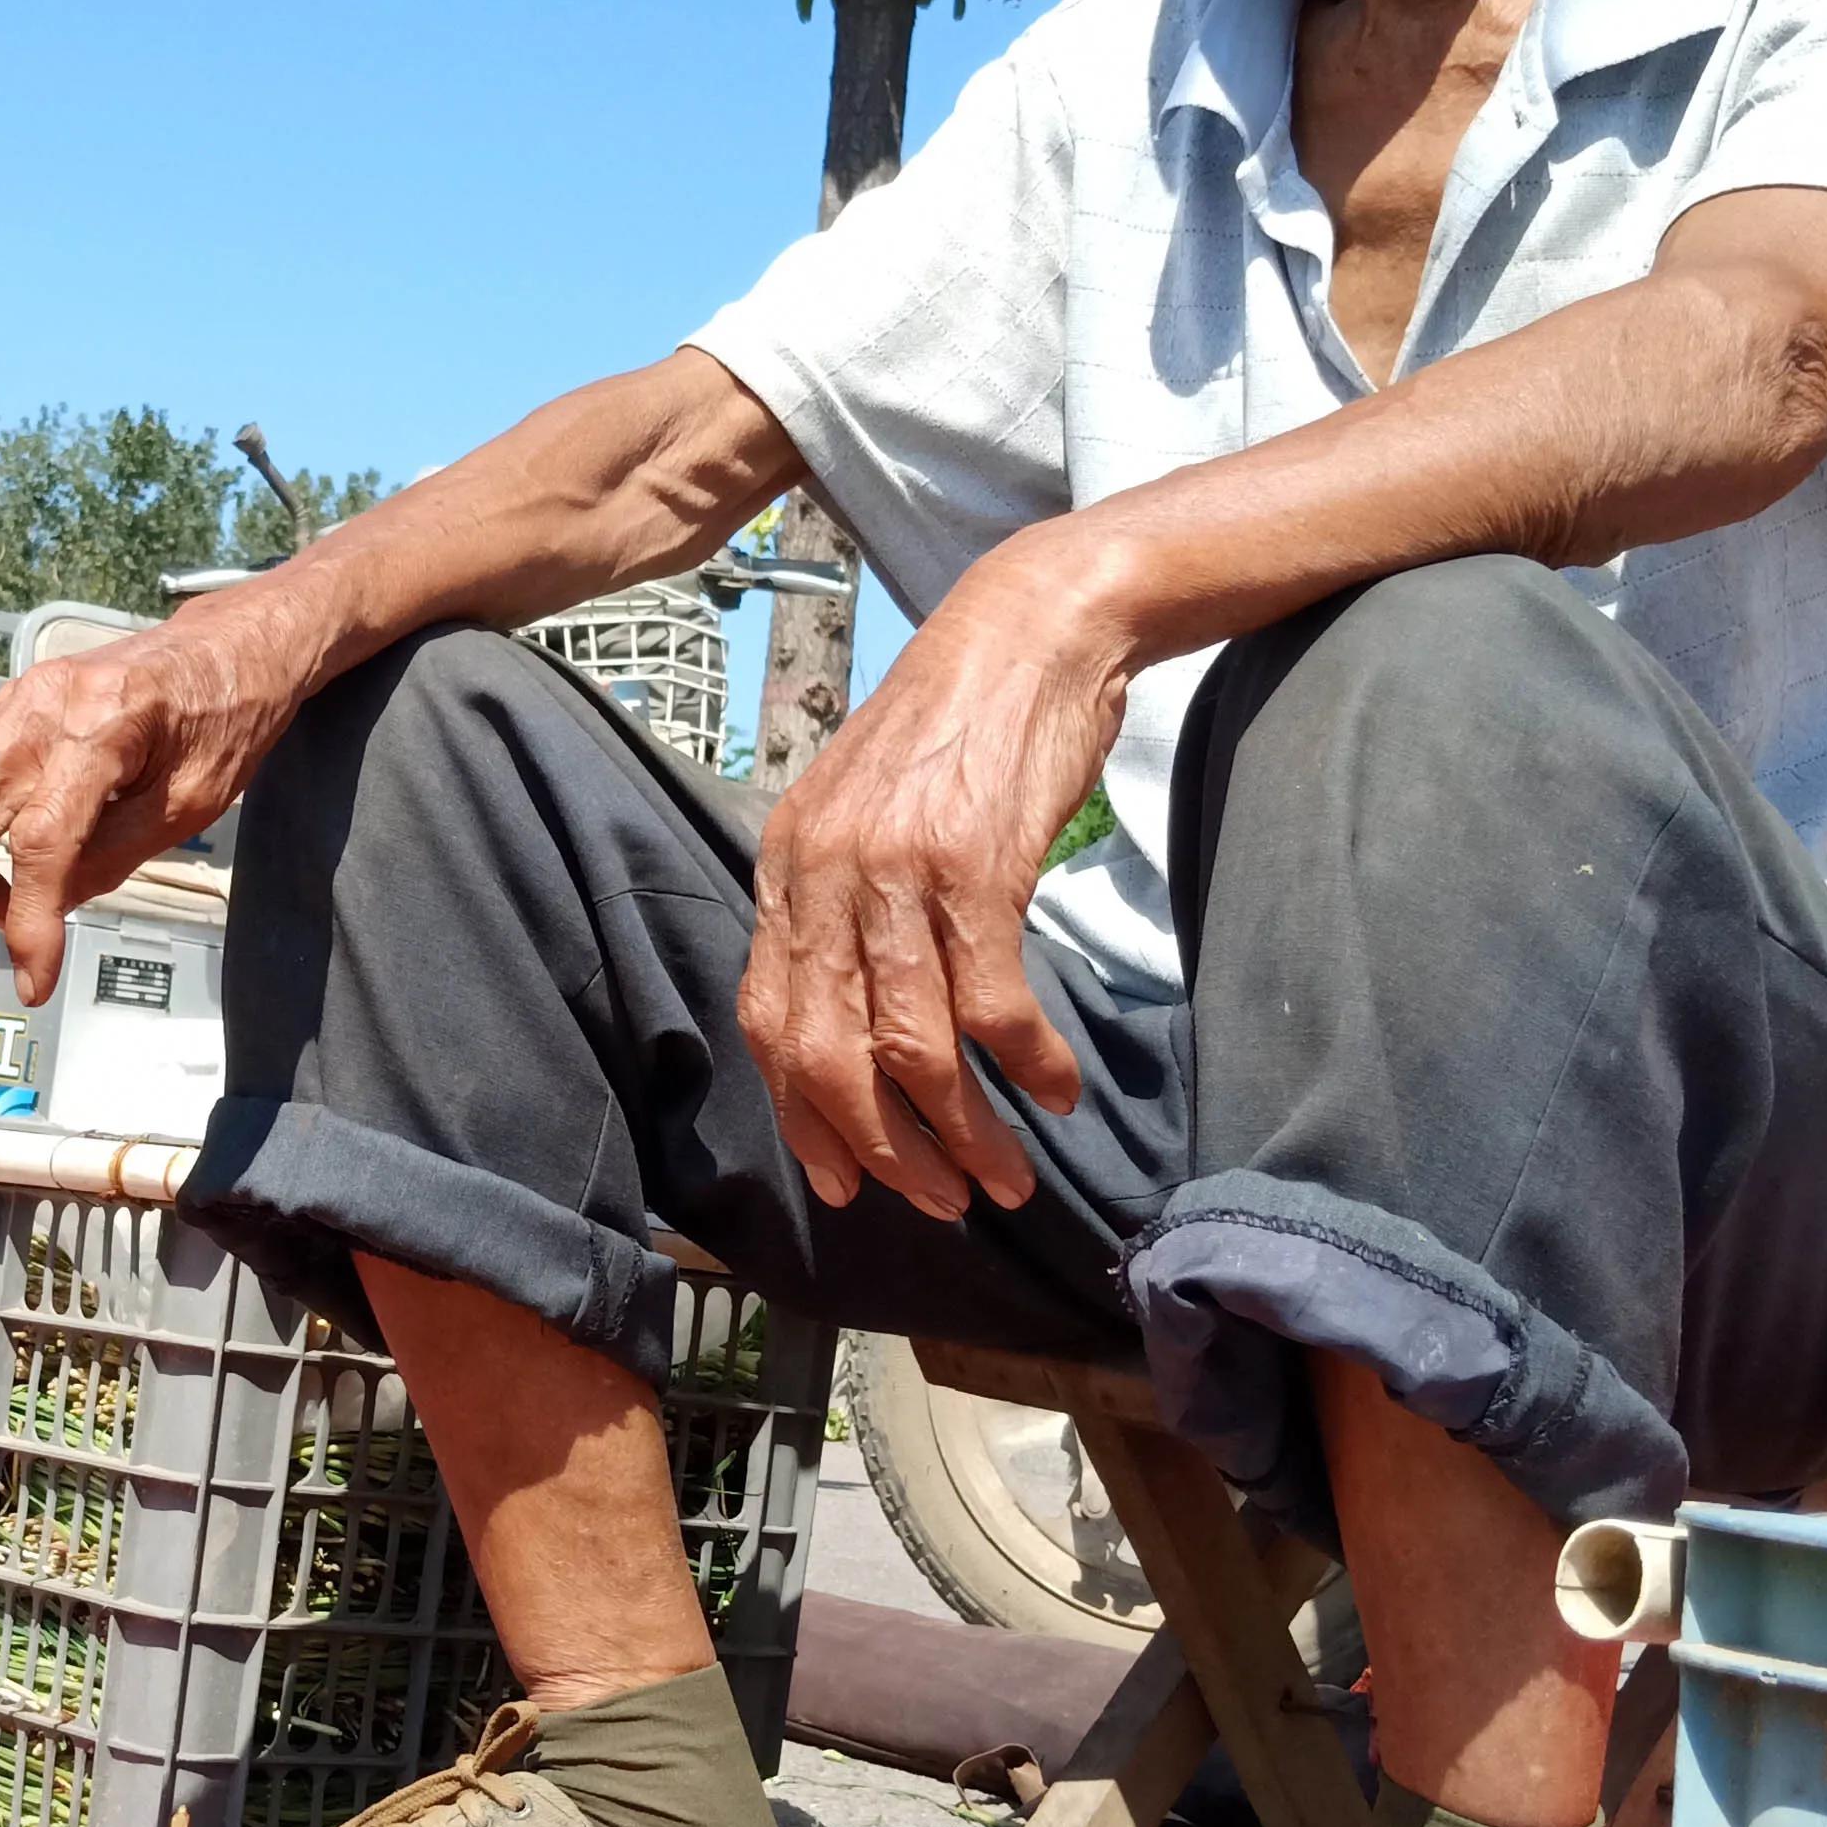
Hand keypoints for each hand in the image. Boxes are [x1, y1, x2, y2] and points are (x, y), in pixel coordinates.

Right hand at [0, 609, 312, 1004]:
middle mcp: (37, 705)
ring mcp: (8, 704)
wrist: (227, 644)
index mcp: (102, 723)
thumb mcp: (191, 802)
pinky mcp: (0, 716)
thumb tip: (42, 911)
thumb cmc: (227, 715)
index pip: (40, 838)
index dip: (27, 921)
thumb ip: (112, 856)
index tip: (33, 980)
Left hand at [738, 541, 1118, 1223]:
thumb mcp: (867, 808)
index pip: (770, 1020)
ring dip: (962, 1131)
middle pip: (827, 1054)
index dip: (805, 1114)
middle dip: (881, 1150)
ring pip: (911, 1046)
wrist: (1030, 626)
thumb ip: (844, 900)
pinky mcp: (974, 864)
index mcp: (787, 863)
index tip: (848, 1180)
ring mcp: (894, 869)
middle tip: (937, 1200)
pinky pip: (992, 1003)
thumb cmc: (959, 725)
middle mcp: (823, 871)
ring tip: (1005, 1179)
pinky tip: (1057, 1095)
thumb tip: (855, 1014)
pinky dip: (1026, 1064)